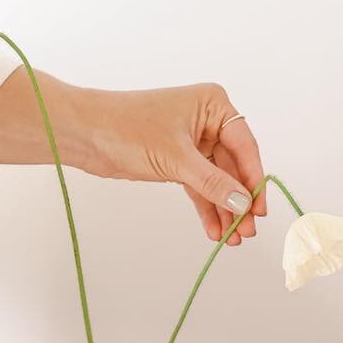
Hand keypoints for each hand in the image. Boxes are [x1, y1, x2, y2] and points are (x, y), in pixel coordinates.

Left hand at [77, 83, 269, 246]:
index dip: (253, 179)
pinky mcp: (176, 159)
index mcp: (213, 104)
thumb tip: (243, 203)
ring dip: (224, 207)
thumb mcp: (176, 158)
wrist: (84, 133)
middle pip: (233, 166)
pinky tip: (214, 229)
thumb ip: (213, 182)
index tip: (258, 209)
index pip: (244, 146)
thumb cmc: (126, 128)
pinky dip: (206, 206)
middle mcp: (207, 120)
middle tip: (246, 230)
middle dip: (238, 200)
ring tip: (232, 238)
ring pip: (216, 179)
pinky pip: (199, 185)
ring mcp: (192, 141)